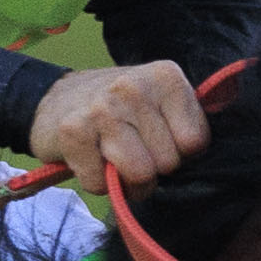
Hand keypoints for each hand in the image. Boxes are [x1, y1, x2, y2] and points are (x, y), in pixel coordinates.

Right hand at [28, 61, 210, 195]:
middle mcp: (134, 87)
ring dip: (127, 181)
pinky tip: (90, 158)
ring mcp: (102, 108)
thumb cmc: (118, 111)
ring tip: (114, 159)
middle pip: (168, 162)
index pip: (195, 142)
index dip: (180, 153)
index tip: (160, 141)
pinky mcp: (74, 131)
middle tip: (133, 150)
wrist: (54, 100)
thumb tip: (206, 162)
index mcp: (165, 76)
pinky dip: (96, 182)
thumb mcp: (159, 103)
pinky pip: (102, 184)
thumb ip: (186, 124)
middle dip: (153, 169)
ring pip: (140, 175)